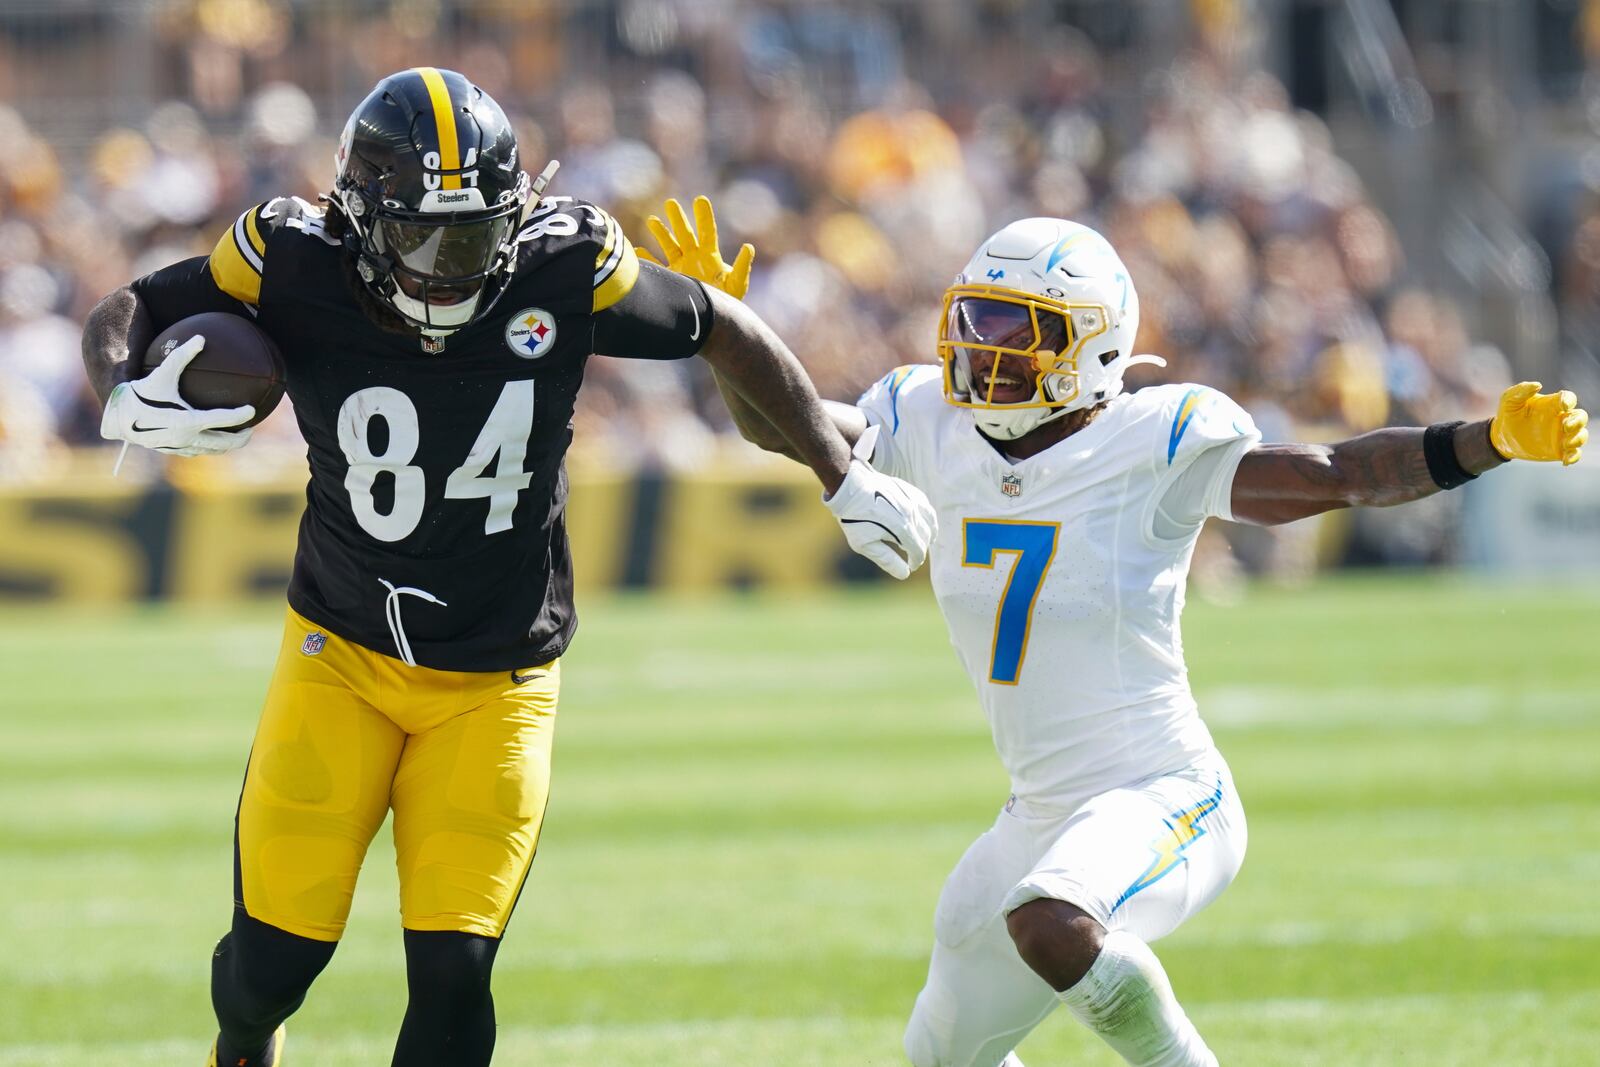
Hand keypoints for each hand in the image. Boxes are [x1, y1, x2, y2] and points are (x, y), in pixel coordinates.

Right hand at [100, 335, 255, 455]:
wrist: (117, 414)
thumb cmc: (141, 391)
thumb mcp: (162, 372)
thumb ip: (182, 355)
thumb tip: (201, 337)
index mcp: (188, 421)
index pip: (222, 420)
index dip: (239, 415)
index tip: (252, 410)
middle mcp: (186, 438)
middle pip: (222, 443)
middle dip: (240, 438)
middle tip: (250, 430)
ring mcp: (179, 447)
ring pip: (210, 450)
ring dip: (225, 445)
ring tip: (236, 437)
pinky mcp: (171, 450)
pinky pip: (196, 451)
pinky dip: (208, 446)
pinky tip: (210, 438)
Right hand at [639, 195, 753, 298]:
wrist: (713, 318)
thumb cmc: (728, 301)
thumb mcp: (737, 283)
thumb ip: (743, 266)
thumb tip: (749, 247)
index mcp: (711, 256)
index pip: (707, 232)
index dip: (704, 216)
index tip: (700, 200)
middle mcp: (694, 258)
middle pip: (685, 234)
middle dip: (678, 219)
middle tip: (671, 202)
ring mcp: (681, 267)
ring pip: (669, 246)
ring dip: (661, 234)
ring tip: (652, 220)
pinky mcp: (672, 279)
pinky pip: (658, 267)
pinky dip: (647, 260)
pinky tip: (637, 251)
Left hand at [823, 428, 936, 578]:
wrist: (849, 486)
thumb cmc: (854, 517)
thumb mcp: (865, 544)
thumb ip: (886, 560)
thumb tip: (905, 574)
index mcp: (902, 530)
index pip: (918, 551)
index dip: (916, 561)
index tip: (910, 566)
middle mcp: (911, 515)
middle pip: (926, 537)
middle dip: (922, 549)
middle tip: (914, 556)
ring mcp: (912, 500)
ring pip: (930, 521)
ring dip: (929, 533)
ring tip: (925, 540)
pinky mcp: (909, 490)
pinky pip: (926, 506)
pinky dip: (927, 517)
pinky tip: (922, 521)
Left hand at [1489, 382, 1587, 465]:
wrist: (1501, 437)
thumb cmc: (1508, 414)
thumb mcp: (1509, 400)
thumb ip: (1521, 390)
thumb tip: (1538, 385)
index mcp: (1552, 404)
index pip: (1568, 398)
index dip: (1569, 400)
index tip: (1563, 405)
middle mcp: (1560, 419)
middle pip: (1580, 416)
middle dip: (1578, 421)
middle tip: (1566, 426)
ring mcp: (1561, 435)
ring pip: (1581, 435)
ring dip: (1578, 439)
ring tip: (1566, 444)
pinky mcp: (1558, 450)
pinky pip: (1573, 454)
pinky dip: (1574, 457)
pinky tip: (1565, 460)